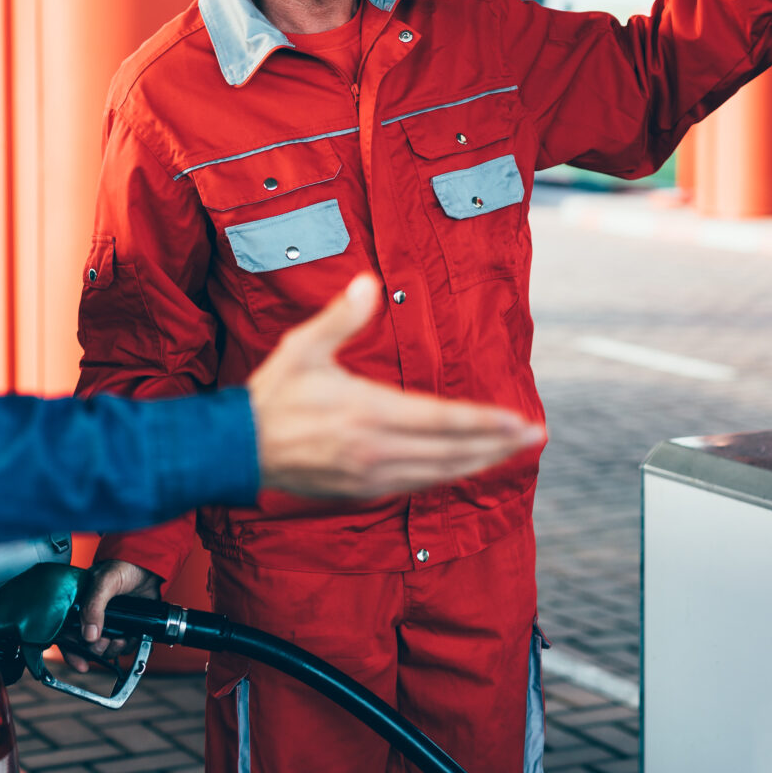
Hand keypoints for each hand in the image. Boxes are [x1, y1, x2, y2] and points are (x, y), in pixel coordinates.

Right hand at [65, 558, 160, 672]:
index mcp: (79, 605)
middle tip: (106, 643)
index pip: (67, 634)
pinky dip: (128, 646)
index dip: (72, 651)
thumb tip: (88, 635)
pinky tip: (132, 637)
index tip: (81, 663)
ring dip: (113, 650)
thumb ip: (93, 606)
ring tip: (121, 640)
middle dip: (96, 650)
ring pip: (106, 649)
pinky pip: (124, 646)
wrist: (149, 564)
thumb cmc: (123, 565)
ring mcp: (110, 622)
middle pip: (87, 646)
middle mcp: (92, 616)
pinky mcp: (126, 626)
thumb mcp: (104, 581)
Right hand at [246, 274, 544, 497]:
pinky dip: (447, 476)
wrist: (238, 449)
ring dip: (479, 462)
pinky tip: (463, 467)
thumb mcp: (303, 348)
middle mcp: (376, 449)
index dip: (485, 421)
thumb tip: (369, 282)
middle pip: (452, 451)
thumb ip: (341, 317)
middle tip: (533, 435)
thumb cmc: (274, 395)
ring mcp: (370, 475)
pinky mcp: (361, 490)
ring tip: (509, 451)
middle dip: (497, 444)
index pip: (442, 420)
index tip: (519, 419)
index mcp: (368, 412)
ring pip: (439, 473)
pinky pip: (417, 486)